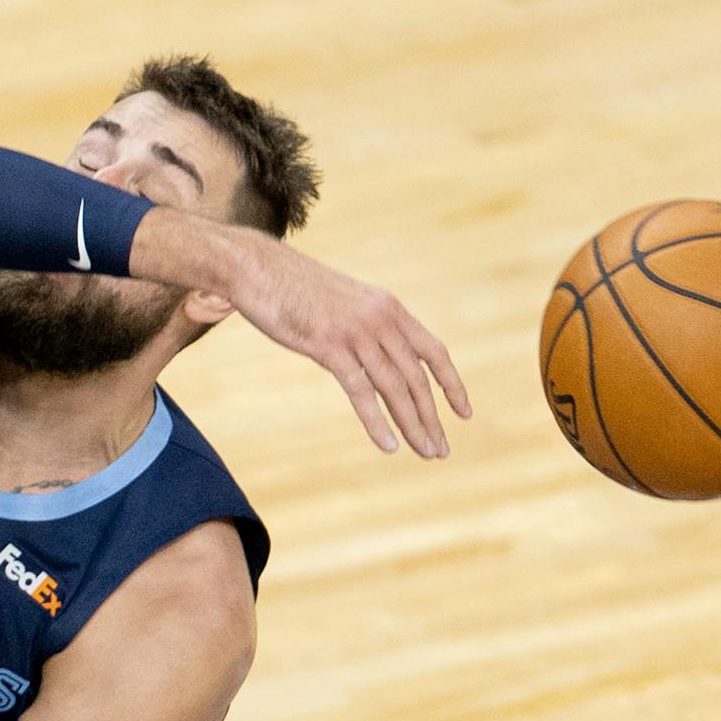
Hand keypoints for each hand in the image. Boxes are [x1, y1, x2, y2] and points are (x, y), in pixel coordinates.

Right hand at [231, 235, 471, 457]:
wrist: (257, 268)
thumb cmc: (293, 287)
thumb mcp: (342, 302)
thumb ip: (362, 327)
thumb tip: (369, 357)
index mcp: (388, 307)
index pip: (433, 351)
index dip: (451, 384)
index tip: (464, 412)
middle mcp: (380, 319)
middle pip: (417, 377)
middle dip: (433, 417)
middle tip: (442, 450)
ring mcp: (356, 333)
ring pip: (396, 388)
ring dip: (414, 425)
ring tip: (426, 452)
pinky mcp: (329, 346)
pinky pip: (361, 392)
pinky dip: (378, 422)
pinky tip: (389, 445)